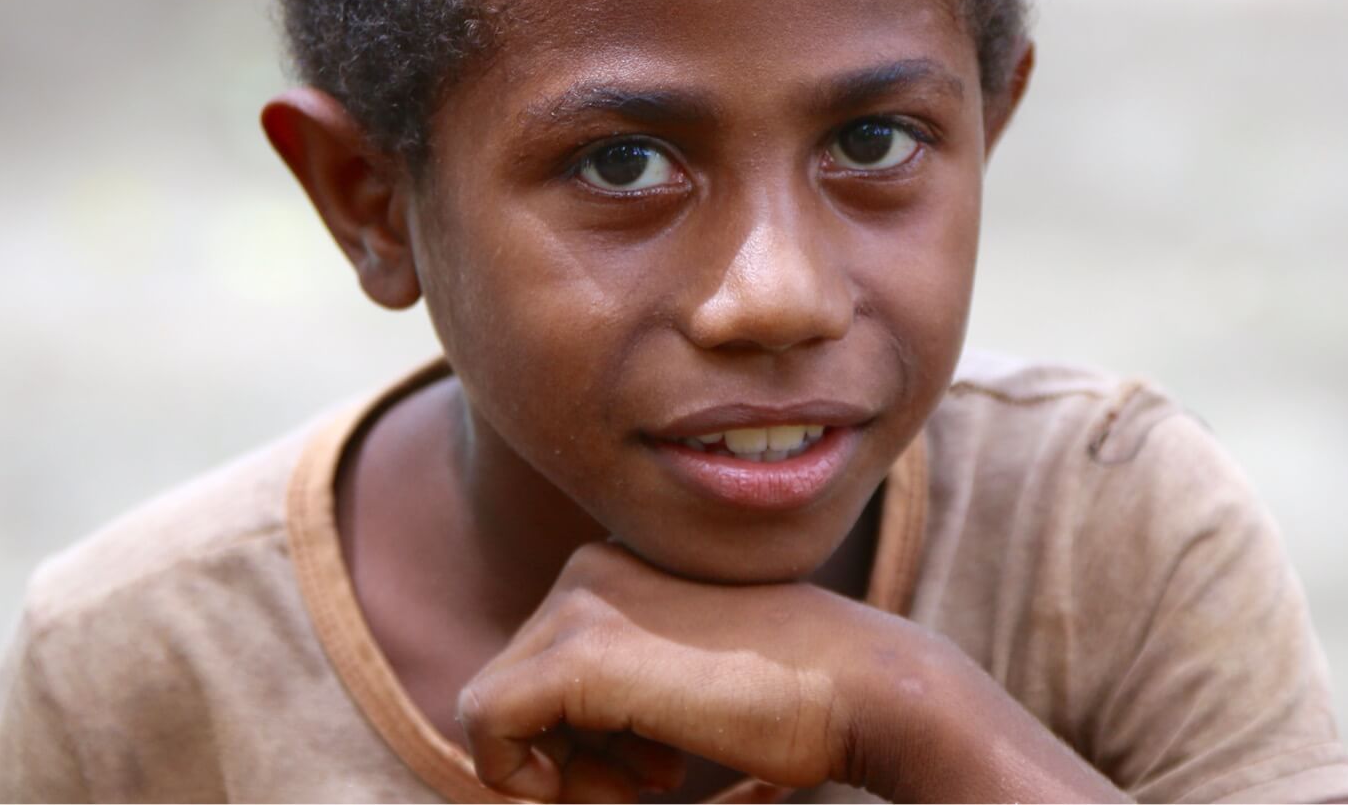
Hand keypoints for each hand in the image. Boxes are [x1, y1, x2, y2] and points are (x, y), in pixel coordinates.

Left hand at [455, 540, 953, 801]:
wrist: (862, 686)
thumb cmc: (795, 698)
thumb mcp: (685, 679)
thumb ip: (619, 692)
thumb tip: (538, 760)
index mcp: (614, 564)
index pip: (538, 668)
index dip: (579, 738)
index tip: (656, 762)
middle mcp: (586, 566)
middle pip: (511, 688)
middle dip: (566, 756)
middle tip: (654, 778)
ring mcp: (580, 602)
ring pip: (490, 710)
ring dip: (557, 774)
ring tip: (653, 778)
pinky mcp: (579, 655)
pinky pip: (485, 727)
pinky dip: (528, 782)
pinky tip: (629, 786)